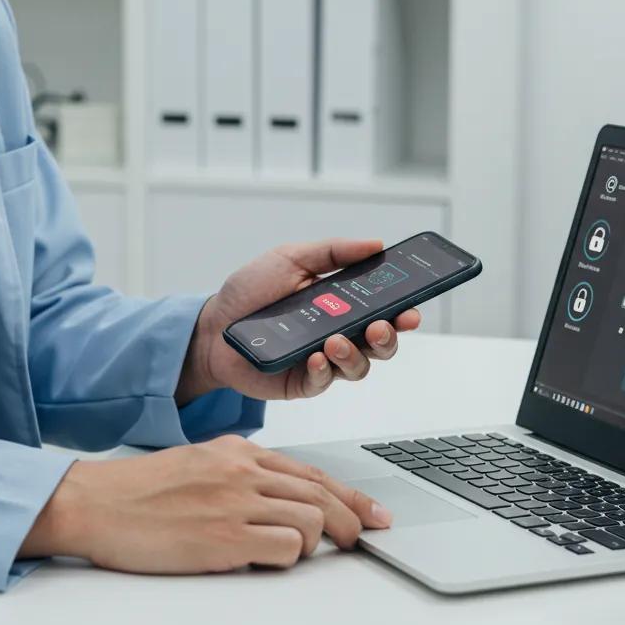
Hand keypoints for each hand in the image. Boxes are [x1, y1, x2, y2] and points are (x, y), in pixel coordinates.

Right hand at [18, 435, 391, 570]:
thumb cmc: (139, 491)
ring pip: (312, 520)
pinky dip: (287, 559)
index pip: (313, 471)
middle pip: (322, 495)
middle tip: (360, 539)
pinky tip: (267, 560)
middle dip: (351, 521)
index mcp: (239, 451)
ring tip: (294, 553)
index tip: (373, 513)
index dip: (351, 496)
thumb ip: (241, 473)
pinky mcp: (225, 538)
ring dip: (314, 543)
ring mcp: (235, 503)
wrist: (95, 503)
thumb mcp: (199, 464)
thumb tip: (281, 498)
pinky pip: (285, 549)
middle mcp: (243, 471)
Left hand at [176, 238, 421, 403]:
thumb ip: (333, 251)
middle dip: (389, 336)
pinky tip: (316, 356)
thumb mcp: (290, 259)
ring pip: (359, 366)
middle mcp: (339, 333)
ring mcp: (323, 359)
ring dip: (355, 354)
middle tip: (382, 326)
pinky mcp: (303, 381)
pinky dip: (325, 369)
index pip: (384, 308)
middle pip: (381, 342)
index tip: (412, 307)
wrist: (212, 327)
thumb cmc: (250, 293)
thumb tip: (375, 244)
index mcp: (342, 303)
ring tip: (336, 340)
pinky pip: (324, 380)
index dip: (403, 310)